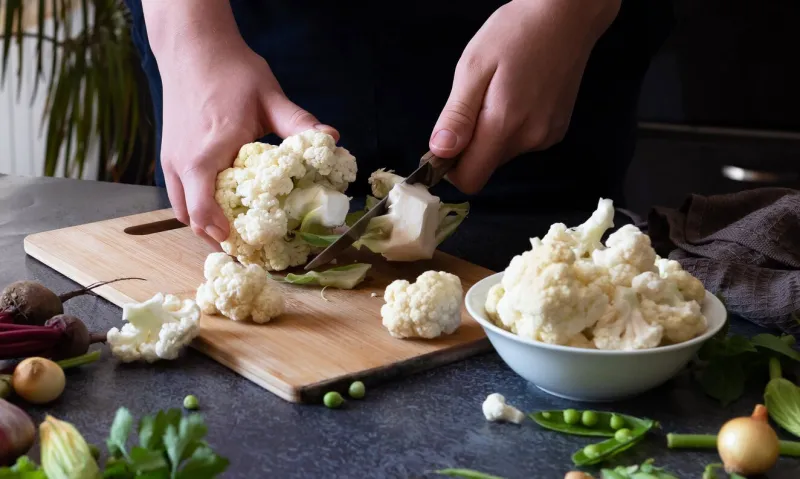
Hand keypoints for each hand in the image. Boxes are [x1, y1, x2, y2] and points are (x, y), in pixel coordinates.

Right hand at [144, 1, 336, 247]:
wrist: (193, 47)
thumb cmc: (230, 71)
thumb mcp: (270, 97)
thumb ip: (299, 123)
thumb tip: (332, 139)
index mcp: (206, 154)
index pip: (204, 211)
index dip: (223, 235)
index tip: (248, 247)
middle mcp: (181, 162)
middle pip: (191, 219)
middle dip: (217, 237)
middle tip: (249, 245)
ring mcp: (170, 159)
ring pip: (181, 209)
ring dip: (205, 223)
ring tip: (235, 229)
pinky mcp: (168, 153)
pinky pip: (178, 193)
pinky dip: (196, 206)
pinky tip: (221, 203)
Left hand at [428, 0, 620, 193]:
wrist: (567, 16)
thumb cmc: (516, 32)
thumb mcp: (474, 67)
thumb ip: (458, 115)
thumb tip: (440, 152)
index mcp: (505, 125)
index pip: (471, 179)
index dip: (451, 168)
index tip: (445, 142)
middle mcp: (530, 139)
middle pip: (486, 165)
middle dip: (471, 144)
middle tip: (474, 101)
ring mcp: (547, 136)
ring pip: (503, 153)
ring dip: (492, 133)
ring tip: (499, 92)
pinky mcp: (557, 129)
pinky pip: (522, 141)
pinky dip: (512, 126)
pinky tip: (518, 94)